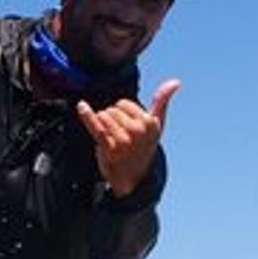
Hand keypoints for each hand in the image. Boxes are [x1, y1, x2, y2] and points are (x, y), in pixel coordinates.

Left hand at [76, 78, 180, 197]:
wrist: (135, 176)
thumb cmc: (145, 145)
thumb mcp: (156, 124)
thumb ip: (162, 101)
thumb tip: (175, 81)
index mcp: (149, 122)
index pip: (123, 103)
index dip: (122, 113)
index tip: (128, 126)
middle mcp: (137, 130)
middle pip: (112, 109)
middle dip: (112, 120)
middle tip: (120, 136)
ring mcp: (123, 140)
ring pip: (103, 116)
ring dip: (103, 125)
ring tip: (112, 138)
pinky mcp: (109, 148)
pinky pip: (96, 127)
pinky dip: (87, 116)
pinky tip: (82, 106)